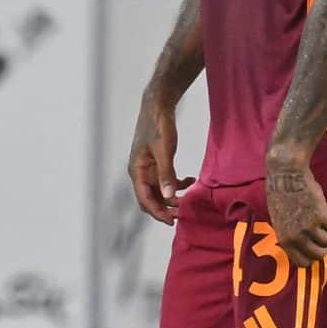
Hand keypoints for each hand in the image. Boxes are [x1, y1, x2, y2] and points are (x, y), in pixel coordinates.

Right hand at [129, 94, 193, 224]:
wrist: (158, 106)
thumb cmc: (158, 126)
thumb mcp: (164, 151)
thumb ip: (167, 175)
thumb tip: (169, 197)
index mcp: (136, 171)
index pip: (145, 199)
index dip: (158, 213)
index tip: (173, 221)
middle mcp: (140, 173)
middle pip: (150, 199)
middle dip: (165, 209)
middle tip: (183, 214)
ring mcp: (148, 169)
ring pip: (159, 192)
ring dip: (172, 197)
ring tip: (188, 199)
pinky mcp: (156, 163)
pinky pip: (165, 181)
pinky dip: (176, 184)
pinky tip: (190, 181)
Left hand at [265, 151, 326, 265]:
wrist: (287, 174)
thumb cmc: (283, 193)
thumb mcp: (281, 220)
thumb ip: (291, 235)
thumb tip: (307, 246)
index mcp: (284, 240)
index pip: (302, 262)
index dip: (312, 255)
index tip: (316, 244)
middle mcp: (295, 237)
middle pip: (319, 255)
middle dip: (325, 244)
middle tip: (325, 230)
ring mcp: (308, 228)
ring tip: (326, 215)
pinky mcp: (320, 216)